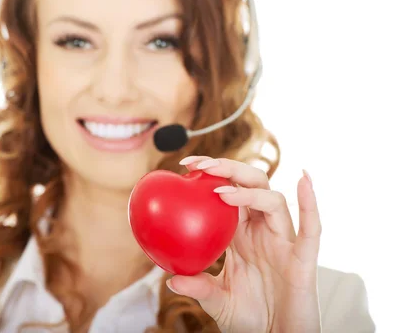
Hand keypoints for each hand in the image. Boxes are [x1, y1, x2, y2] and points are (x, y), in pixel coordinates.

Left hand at [166, 156, 321, 332]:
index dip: (211, 174)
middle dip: (227, 169)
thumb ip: (199, 287)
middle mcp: (263, 232)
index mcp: (241, 235)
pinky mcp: (304, 259)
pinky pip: (311, 228)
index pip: (227, 193)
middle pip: (251, 185)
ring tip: (222, 191)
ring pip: (273, 201)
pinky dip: (310, 203)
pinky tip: (303, 179)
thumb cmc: (250, 319)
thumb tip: (169, 278)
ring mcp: (284, 242)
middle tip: (199, 165)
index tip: (185, 164)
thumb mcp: (218, 302)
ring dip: (249, 190)